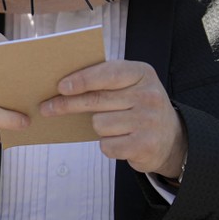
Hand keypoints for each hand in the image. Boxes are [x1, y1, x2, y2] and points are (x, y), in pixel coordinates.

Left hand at [40, 60, 186, 177]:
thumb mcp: (130, 85)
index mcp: (142, 73)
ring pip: (99, 124)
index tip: (61, 87)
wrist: (172, 138)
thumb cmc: (138, 106)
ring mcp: (149, 121)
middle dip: (67, 105)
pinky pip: (107, 145)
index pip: (108, 74)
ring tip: (114, 126)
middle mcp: (149, 95)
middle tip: (47, 108)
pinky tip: (120, 140)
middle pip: (96, 100)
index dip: (82, 80)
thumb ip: (104, 80)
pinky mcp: (146, 146)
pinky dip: (107, 145)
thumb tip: (63, 86)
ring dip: (98, 127)